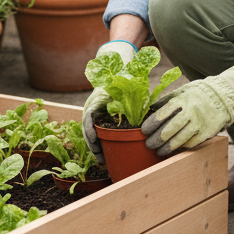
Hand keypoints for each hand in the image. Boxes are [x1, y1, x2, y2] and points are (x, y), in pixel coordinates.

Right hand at [82, 40, 137, 161]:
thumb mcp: (126, 89)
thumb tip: (146, 110)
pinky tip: (104, 153)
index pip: (88, 117)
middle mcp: (90, 108)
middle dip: (93, 145)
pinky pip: (94, 133)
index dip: (89, 130)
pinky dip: (98, 143)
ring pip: (89, 133)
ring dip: (95, 147)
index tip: (95, 140)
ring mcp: (91, 114)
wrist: (113, 73)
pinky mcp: (95, 118)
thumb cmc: (122, 81)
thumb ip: (133, 98)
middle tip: (101, 158)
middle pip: (87, 129)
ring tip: (103, 160)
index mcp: (96, 101)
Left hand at [141, 56, 233, 155]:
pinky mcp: (207, 132)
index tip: (144, 131)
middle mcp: (190, 112)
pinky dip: (181, 147)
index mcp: (181, 100)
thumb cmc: (197, 94)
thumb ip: (165, 101)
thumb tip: (148, 109)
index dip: (150, 125)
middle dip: (156, 139)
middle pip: (169, 130)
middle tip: (149, 144)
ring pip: (179, 139)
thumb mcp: (181, 92)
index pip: (161, 115)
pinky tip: (175, 148)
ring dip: (167, 147)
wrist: (223, 96)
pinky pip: (191, 143)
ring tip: (159, 151)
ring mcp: (200, 123)